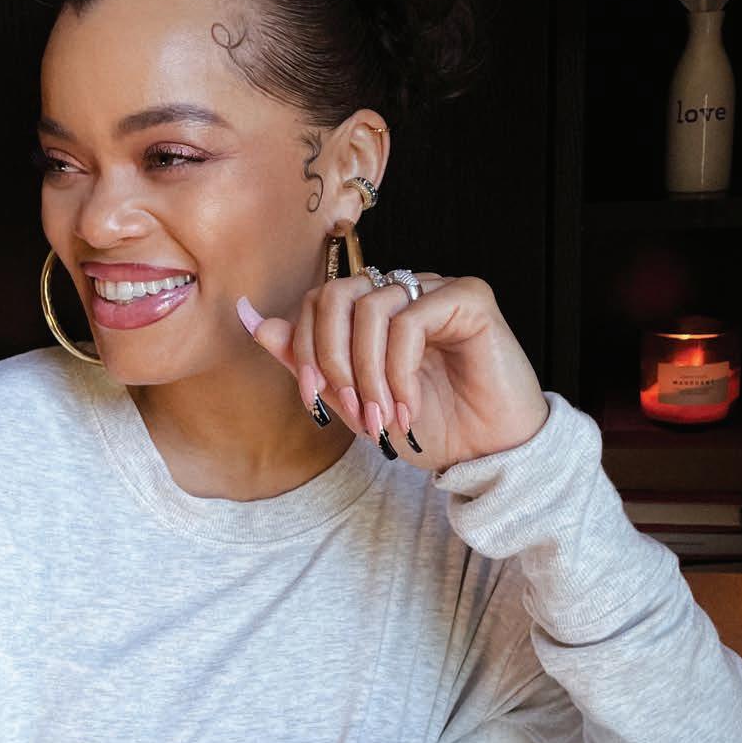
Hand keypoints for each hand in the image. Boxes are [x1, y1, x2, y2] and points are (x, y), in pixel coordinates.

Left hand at [236, 272, 549, 473]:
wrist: (490, 454)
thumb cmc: (431, 427)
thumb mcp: (353, 401)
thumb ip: (306, 360)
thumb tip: (251, 319)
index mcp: (376, 309)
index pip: (318, 301)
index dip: (304, 349)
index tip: (315, 402)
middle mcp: (404, 291)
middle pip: (336, 294)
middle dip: (328, 357)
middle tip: (345, 407)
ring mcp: (437, 288)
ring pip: (370, 308)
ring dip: (366, 374)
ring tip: (381, 417)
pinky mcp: (469, 298)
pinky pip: (410, 321)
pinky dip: (399, 371)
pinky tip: (408, 406)